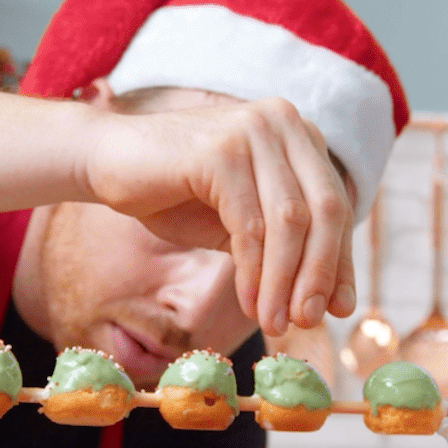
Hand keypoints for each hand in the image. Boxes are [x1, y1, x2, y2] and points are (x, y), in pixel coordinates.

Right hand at [82, 99, 356, 335]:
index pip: (336, 204)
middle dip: (320, 274)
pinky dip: (254, 273)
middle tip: (309, 321)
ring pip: (290, 223)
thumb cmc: (174, 194)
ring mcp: (253, 132)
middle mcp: (284, 123)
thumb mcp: (241, 225)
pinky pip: (250, 226)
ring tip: (276, 324)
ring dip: (284, 283)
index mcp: (298, 135)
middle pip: (326, 211)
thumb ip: (284, 249)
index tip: (339, 308)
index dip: (340, 260)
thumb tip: (332, 302)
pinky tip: (249, 303)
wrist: (106, 163)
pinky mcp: (222, 151)